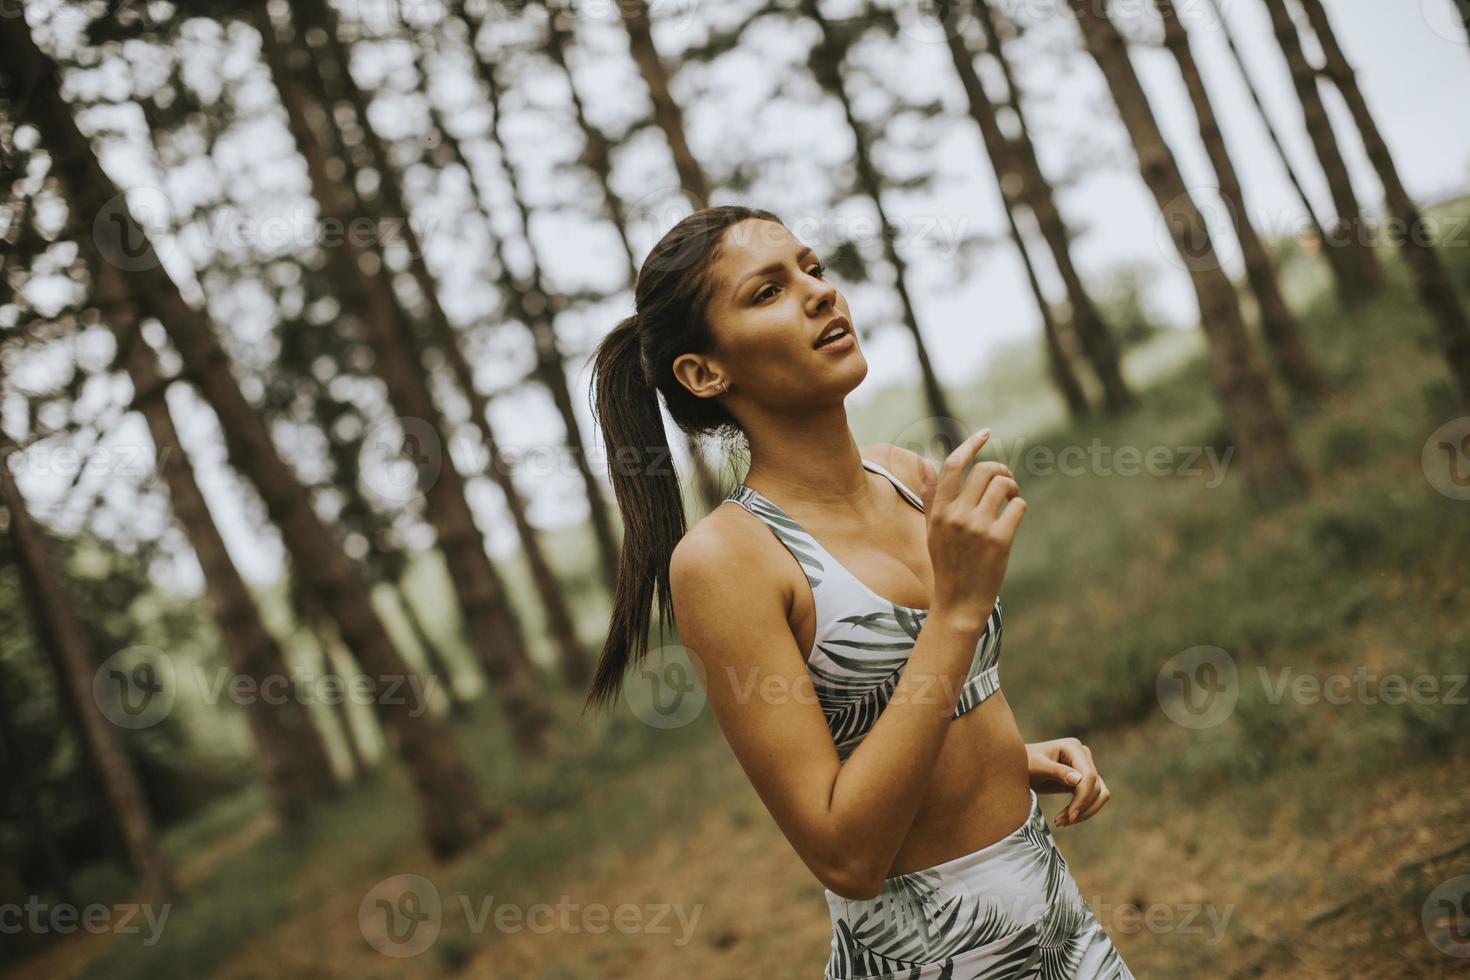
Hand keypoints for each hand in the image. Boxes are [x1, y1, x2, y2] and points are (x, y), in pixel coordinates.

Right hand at [919, 428, 1025, 630]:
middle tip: (1006, 484)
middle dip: (1002, 471)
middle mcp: (956, 514)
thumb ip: (931, 496)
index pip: (953, 465)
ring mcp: (978, 527)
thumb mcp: (932, 529)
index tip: (987, 432)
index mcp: (939, 510)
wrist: (958, 602)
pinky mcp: (999, 540)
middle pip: (986, 470)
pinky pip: (1018, 506)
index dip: (971, 444)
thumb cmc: (947, 564)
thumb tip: (929, 462)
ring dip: (1013, 489)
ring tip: (1010, 502)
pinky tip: (1012, 520)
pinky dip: (1019, 508)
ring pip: (1004, 485)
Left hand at [1026, 738, 1110, 827]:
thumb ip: (1057, 772)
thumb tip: (1078, 780)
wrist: (1018, 768)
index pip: (1089, 776)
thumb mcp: (1037, 767)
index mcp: (1073, 747)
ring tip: (1062, 822)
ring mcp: (1084, 767)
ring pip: (1099, 794)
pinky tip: (1066, 819)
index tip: (1070, 816)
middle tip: (1060, 822)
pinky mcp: (1083, 780)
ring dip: (1085, 811)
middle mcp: (1083, 755)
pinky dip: (1083, 810)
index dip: (1083, 798)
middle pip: (1096, 787)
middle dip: (1081, 807)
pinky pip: (1092, 798)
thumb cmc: (1024, 764)